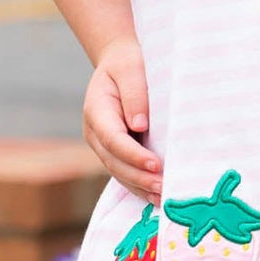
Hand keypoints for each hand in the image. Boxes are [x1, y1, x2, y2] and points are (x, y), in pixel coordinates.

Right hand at [83, 37, 161, 204]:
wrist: (120, 64)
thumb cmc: (129, 64)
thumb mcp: (131, 69)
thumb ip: (134, 94)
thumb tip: (139, 125)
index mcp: (97, 110)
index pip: (114, 139)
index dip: (134, 155)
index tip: (156, 164)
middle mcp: (95, 132)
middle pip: (114, 161)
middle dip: (139, 176)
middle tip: (164, 187)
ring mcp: (102, 144)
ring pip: (118, 172)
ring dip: (140, 187)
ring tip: (164, 196)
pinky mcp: (114, 151)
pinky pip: (124, 172)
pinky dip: (139, 186)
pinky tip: (157, 196)